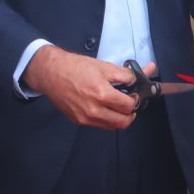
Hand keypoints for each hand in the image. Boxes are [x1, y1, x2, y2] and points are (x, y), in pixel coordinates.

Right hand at [23, 46, 138, 129]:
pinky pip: (99, 125)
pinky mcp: (79, 120)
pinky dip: (107, 119)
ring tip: (119, 107)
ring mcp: (85, 118)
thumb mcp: (104, 66)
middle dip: (131, 113)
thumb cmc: (75, 68)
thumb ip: (126, 74)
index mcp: (102, 94)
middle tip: (130, 104)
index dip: (135, 99)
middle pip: (123, 122)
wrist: (51, 73)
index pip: (129, 105)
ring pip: (112, 126)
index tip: (134, 95)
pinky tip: (105, 108)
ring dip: (120, 119)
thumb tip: (141, 76)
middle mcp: (94, 110)